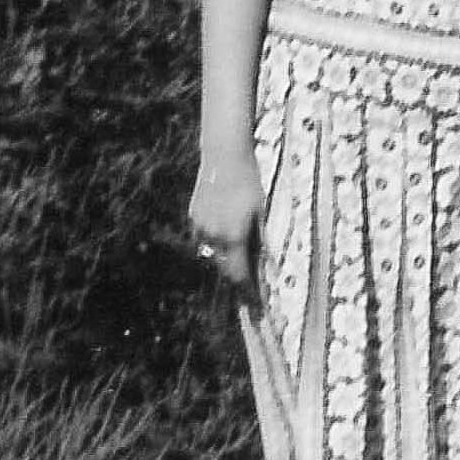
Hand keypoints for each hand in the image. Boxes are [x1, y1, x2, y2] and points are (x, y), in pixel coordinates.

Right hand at [189, 148, 263, 305]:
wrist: (224, 156)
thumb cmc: (250, 182)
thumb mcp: (262, 211)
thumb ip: (260, 239)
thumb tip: (266, 264)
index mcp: (233, 236)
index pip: (238, 275)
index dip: (247, 291)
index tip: (255, 303)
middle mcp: (213, 235)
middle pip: (224, 267)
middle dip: (236, 276)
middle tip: (249, 284)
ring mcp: (200, 225)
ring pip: (212, 253)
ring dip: (225, 259)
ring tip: (238, 257)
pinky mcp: (194, 215)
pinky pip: (204, 238)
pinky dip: (215, 242)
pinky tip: (224, 234)